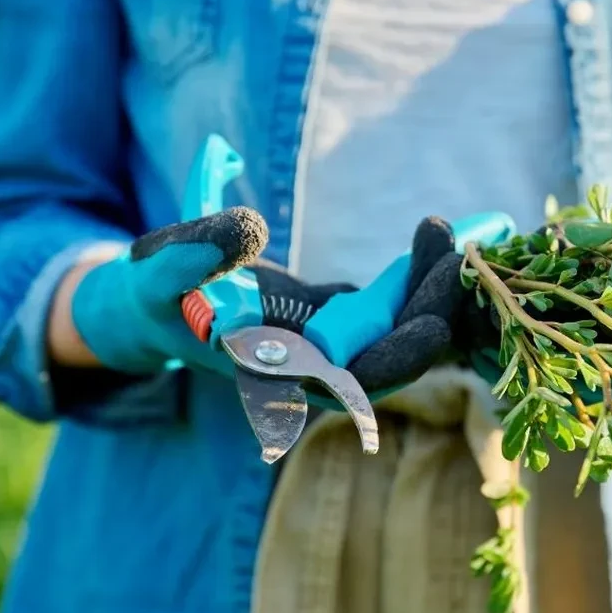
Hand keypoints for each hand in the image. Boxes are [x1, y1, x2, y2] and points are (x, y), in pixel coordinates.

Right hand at [60, 206, 479, 397]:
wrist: (158, 304)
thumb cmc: (150, 293)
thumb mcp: (156, 272)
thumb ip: (192, 255)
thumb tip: (249, 228)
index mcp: (275, 375)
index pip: (351, 384)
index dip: (397, 360)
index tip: (437, 325)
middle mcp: (312, 370)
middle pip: (392, 357)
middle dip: (432, 315)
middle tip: (461, 260)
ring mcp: (331, 344)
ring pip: (398, 328)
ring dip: (429, 288)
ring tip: (448, 232)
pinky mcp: (339, 317)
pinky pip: (391, 303)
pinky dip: (416, 274)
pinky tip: (438, 235)